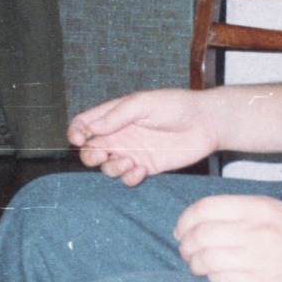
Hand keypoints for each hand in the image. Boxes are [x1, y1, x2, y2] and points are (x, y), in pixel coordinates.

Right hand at [67, 88, 220, 185]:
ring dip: (111, 168)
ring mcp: (132, 152)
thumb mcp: (144, 103)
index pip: (84, 123)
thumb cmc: (175, 105)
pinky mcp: (146, 167)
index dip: (75, 132)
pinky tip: (141, 169)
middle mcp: (120, 135)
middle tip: (103, 155)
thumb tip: (92, 128)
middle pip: (90, 150)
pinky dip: (129, 177)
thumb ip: (117, 115)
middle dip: (90, 156)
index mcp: (114, 115)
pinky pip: (127, 178)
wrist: (206, 123)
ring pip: (107, 167)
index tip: (77, 139)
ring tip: (129, 162)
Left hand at [173, 194, 281, 281]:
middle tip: (187, 252)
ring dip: (195, 264)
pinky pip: (221, 280)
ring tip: (198, 267)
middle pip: (199, 235)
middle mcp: (256, 229)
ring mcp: (259, 258)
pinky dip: (212, 279)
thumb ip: (246, 213)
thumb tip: (207, 221)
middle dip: (186, 245)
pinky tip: (216, 278)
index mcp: (259, 207)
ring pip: (205, 258)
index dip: (185, 221)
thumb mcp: (281, 213)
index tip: (182, 231)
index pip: (203, 209)